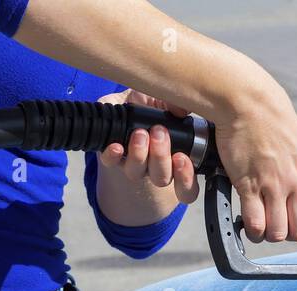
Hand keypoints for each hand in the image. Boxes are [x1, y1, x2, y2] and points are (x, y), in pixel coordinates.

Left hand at [97, 89, 199, 204]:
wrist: (122, 104)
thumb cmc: (148, 105)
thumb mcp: (163, 100)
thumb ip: (175, 104)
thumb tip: (182, 110)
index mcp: (173, 161)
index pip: (185, 185)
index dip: (185, 178)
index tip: (182, 158)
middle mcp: (154, 168)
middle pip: (161, 178)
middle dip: (160, 156)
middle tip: (160, 133)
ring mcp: (132, 164)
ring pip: (137, 173)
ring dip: (139, 155)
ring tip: (140, 133)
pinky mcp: (111, 157)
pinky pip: (110, 163)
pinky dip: (113, 156)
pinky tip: (116, 146)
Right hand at [208, 86, 296, 242]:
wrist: (249, 104)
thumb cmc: (275, 122)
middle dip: (291, 235)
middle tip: (281, 226)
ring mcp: (273, 185)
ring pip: (278, 233)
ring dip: (270, 235)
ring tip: (264, 224)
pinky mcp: (249, 186)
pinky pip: (255, 224)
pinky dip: (253, 231)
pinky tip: (249, 222)